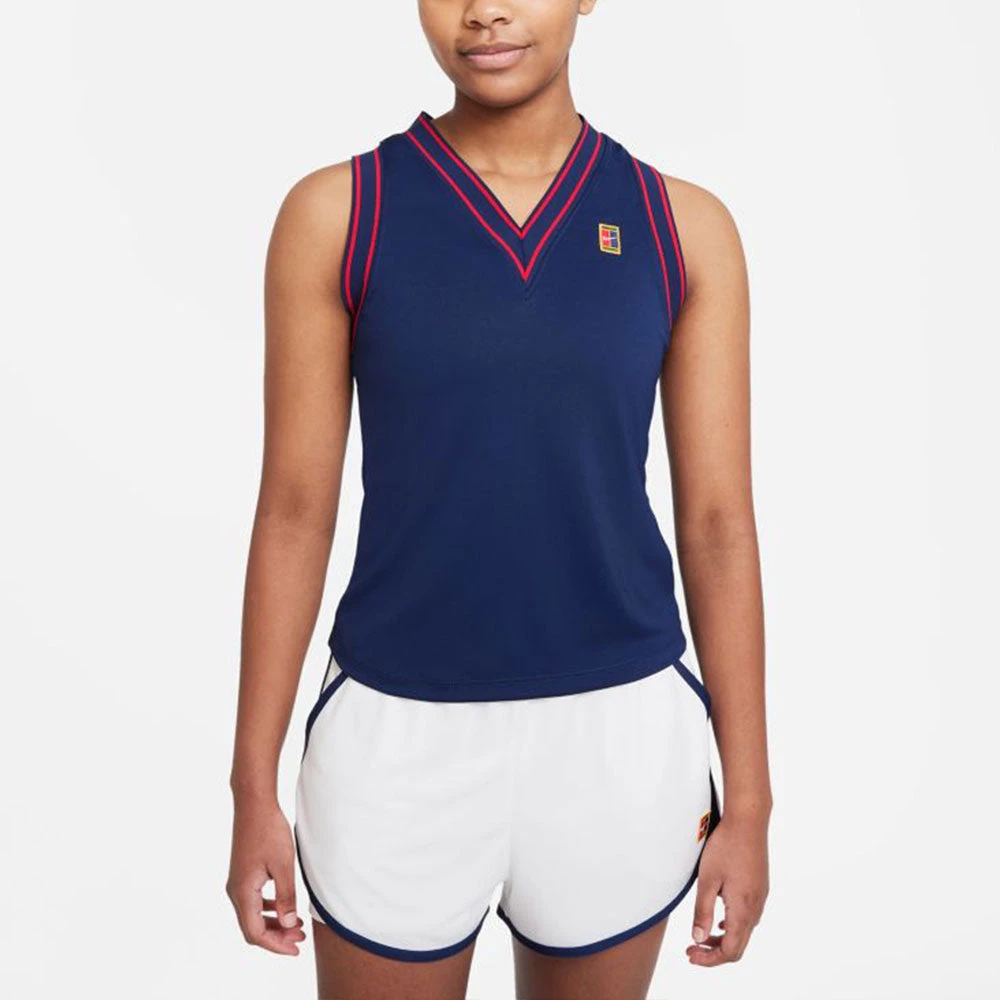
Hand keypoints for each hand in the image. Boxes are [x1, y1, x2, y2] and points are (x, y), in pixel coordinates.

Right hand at [226, 796, 306, 955]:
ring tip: (297, 925)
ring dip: (273, 923)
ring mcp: (237, 882)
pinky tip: (283, 906)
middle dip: (277, 936)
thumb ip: (286, 896)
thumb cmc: (269, 831)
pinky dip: (268, 909)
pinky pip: (252, 901)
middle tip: (301, 937)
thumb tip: (289, 924)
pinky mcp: (242, 874)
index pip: (256, 933)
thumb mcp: (284, 864)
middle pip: (252, 928)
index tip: (297, 948)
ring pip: (252, 915)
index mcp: (243, 892)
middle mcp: (235, 891)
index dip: (276, 945)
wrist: (254, 805)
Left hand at [687, 811, 768, 965]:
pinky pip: (748, 917)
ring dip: (723, 939)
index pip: (730, 951)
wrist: (748, 822)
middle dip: (714, 953)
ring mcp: (760, 898)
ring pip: (743, 932)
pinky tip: (719, 919)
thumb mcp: (707, 880)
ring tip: (701, 936)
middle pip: (738, 946)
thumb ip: (702, 911)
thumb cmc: (726, 847)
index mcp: (743, 909)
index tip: (691, 954)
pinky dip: (732, 925)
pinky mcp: (759, 888)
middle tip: (691, 950)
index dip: (710, 959)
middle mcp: (755, 908)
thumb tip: (698, 938)